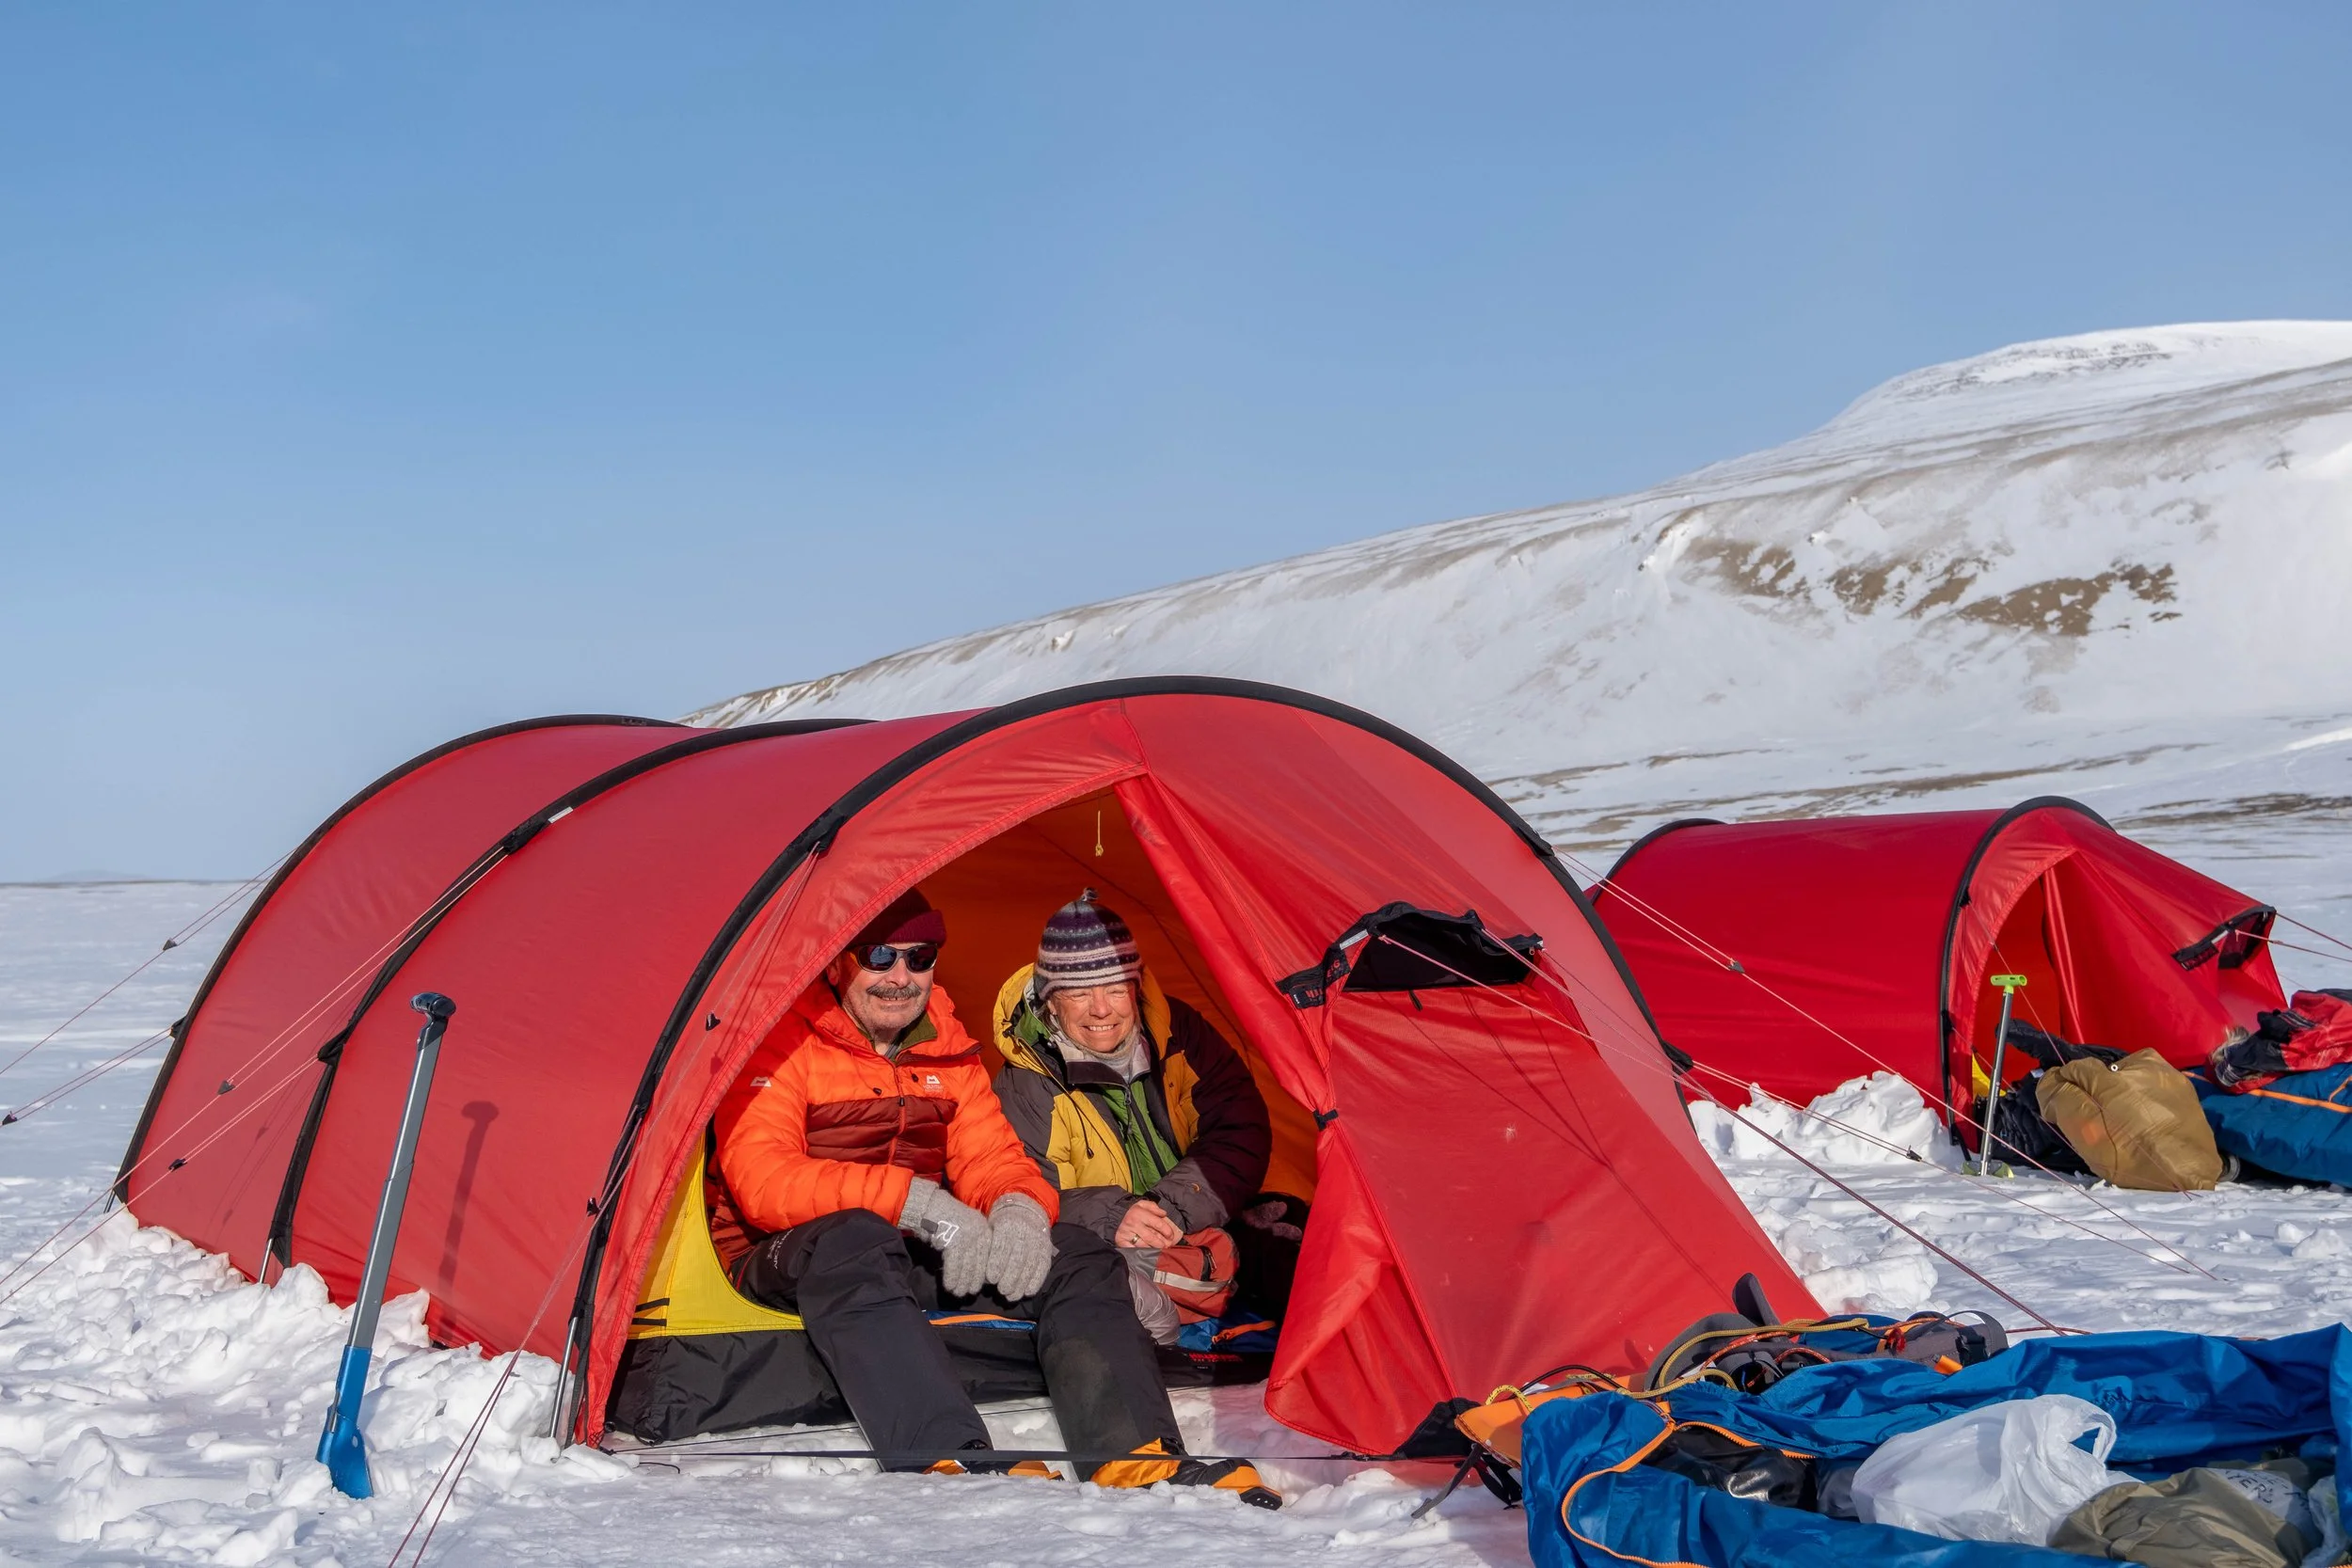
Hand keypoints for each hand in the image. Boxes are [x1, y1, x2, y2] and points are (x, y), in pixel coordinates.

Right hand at [899, 1178, 992, 1297]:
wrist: (930, 1207)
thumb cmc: (948, 1223)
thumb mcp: (967, 1232)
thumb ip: (975, 1248)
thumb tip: (982, 1275)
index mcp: (986, 1229)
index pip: (989, 1257)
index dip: (983, 1274)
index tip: (978, 1286)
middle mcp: (979, 1231)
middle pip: (979, 1262)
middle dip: (973, 1280)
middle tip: (968, 1293)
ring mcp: (967, 1234)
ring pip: (967, 1264)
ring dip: (961, 1281)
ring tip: (957, 1293)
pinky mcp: (953, 1238)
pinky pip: (954, 1263)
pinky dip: (951, 1276)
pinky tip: (949, 1286)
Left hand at [986, 1193, 1054, 1300]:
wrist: (1024, 1212)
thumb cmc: (1000, 1226)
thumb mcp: (990, 1229)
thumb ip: (987, 1249)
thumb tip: (981, 1276)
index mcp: (1006, 1224)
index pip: (1002, 1246)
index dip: (997, 1264)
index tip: (991, 1279)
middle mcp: (1025, 1231)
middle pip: (1018, 1259)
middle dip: (1010, 1278)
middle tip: (1002, 1291)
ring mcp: (1038, 1240)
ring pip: (1031, 1265)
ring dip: (1021, 1284)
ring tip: (1012, 1296)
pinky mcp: (1047, 1249)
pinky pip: (1043, 1268)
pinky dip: (1035, 1282)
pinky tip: (1027, 1292)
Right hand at [1114, 1199, 1183, 1249]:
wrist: (1116, 1216)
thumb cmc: (1134, 1212)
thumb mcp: (1143, 1205)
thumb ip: (1154, 1207)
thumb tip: (1164, 1214)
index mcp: (1139, 1212)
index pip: (1157, 1223)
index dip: (1167, 1231)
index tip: (1171, 1236)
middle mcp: (1132, 1223)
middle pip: (1151, 1237)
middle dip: (1161, 1244)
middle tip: (1166, 1246)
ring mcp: (1126, 1233)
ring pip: (1143, 1246)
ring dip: (1153, 1250)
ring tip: (1159, 1251)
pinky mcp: (1121, 1241)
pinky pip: (1134, 1250)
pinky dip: (1141, 1253)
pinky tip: (1147, 1253)